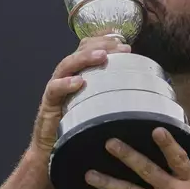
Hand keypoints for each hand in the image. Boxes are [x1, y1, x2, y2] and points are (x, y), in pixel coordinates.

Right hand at [29, 36, 131, 158]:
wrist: (53, 149)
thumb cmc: (79, 125)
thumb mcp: (99, 105)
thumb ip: (113, 91)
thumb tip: (141, 84)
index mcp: (80, 72)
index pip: (89, 47)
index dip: (104, 39)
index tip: (123, 39)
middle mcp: (67, 76)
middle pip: (80, 50)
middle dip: (101, 45)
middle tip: (121, 47)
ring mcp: (56, 88)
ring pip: (67, 64)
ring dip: (85, 58)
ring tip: (102, 55)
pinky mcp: (48, 104)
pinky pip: (54, 90)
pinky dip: (66, 84)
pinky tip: (79, 82)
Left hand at [85, 128, 189, 188]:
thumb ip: (179, 176)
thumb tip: (160, 153)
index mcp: (189, 182)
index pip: (180, 159)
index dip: (169, 145)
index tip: (157, 130)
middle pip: (148, 170)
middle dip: (127, 156)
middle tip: (110, 143)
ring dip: (108, 182)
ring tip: (90, 175)